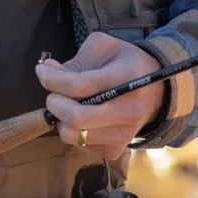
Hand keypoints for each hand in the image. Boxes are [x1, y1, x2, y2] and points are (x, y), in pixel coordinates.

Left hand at [35, 32, 167, 159]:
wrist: (155, 92)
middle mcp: (128, 111)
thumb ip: (75, 60)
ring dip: (60, 118)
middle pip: (76, 117)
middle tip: (53, 92)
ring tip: (68, 103)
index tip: (42, 71)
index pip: (80, 86)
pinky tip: (82, 115)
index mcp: (126, 79)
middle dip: (54, 102)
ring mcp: (123, 134)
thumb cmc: (124, 64)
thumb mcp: (104, 47)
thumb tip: (46, 70)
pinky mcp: (114, 150)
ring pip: (73, 134)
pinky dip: (71, 129)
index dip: (52, 79)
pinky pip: (79, 143)